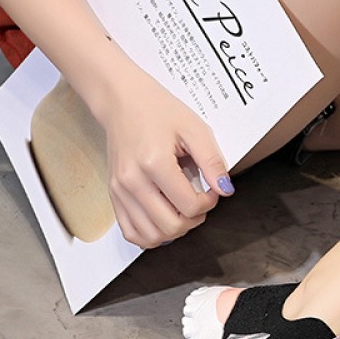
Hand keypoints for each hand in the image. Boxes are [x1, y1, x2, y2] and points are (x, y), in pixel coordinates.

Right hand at [99, 68, 233, 248]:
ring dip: (174, 230)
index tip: (211, 189)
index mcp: (154, 163)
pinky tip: (164, 219)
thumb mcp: (194, 129)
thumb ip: (212, 162)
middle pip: (171, 226)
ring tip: (182, 211)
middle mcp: (132, 182)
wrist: (122, 101)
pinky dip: (151, 235)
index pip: (189, 206)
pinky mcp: (113, 196)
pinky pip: (131, 233)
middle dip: (194, 220)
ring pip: (151, 237)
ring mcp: (119, 191)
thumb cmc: (158, 111)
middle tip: (200, 202)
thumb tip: (226, 190)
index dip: (209, 202)